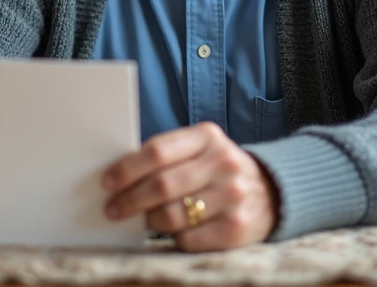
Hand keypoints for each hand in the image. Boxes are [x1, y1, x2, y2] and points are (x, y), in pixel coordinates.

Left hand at [102, 122, 277, 251]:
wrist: (270, 193)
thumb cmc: (217, 170)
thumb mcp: (199, 149)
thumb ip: (166, 155)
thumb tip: (118, 176)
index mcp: (208, 136)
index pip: (158, 150)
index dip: (127, 168)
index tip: (107, 181)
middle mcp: (223, 163)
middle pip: (162, 185)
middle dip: (130, 199)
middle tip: (112, 208)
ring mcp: (232, 196)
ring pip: (172, 215)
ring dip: (149, 219)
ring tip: (142, 218)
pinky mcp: (236, 228)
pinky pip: (188, 239)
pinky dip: (173, 237)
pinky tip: (173, 230)